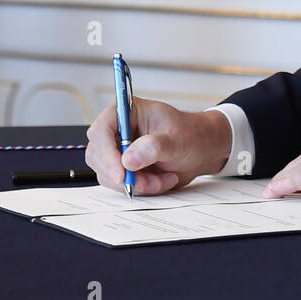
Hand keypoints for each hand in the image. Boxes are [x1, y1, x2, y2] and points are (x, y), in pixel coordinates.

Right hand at [85, 98, 231, 194]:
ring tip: (162, 179)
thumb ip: (155, 147)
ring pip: (108, 174)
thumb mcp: (178, 139)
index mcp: (128, 111)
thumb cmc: (191, 135)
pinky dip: (139, 188)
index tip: (121, 174)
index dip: (107, 153)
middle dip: (122, 174)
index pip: (102, 130)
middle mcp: (118, 129)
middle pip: (98, 155)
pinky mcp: (122, 167)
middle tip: (148, 182)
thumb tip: (129, 159)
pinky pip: (119, 184)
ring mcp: (118, 150)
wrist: (201, 150)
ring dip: (134, 183)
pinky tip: (160, 181)